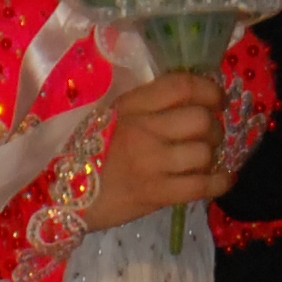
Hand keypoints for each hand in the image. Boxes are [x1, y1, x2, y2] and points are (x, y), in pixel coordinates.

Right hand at [81, 68, 229, 229]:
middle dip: (214, 127)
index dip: (209, 90)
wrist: (58, 195)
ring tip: (204, 160)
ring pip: (204, 153)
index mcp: (130, 106)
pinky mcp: (155, 194)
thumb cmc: (85, 152)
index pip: (182, 86)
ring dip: (213, 156)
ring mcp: (150, 163)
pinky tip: (224, 179)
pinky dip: (220, 182)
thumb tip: (191, 100)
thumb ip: (145, 106)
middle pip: (201, 119)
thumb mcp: (109, 116)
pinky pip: (201, 186)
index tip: (217, 99)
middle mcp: (142, 130)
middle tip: (209, 136)